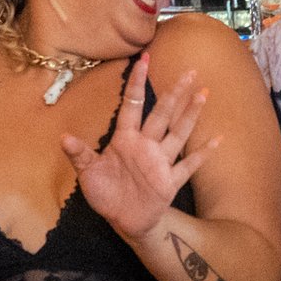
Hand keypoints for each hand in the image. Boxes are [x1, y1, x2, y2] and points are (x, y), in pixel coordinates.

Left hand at [63, 54, 216, 241]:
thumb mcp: (88, 174)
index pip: (133, 105)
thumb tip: (63, 138)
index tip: (143, 59)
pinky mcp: (170, 181)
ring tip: (203, 93)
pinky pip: (189, 165)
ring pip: (178, 133)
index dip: (137, 83)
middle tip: (189, 71)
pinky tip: (217, 139)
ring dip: (190, 115)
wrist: (124, 221)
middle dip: (175, 92)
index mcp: (125, 139)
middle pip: (162, 114)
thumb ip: (79, 155)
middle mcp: (146, 146)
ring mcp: (160, 162)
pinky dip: (203, 153)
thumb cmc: (106, 194)